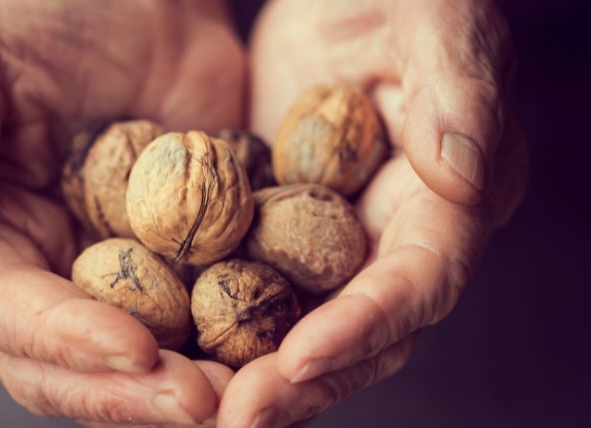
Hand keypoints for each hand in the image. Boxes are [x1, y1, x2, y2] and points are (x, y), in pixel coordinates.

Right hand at [0, 0, 244, 424]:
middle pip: (77, 367)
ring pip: (146, 365)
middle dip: (133, 394)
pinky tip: (278, 355)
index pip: (15, 316)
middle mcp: (53, 277)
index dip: (69, 341)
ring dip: (191, 389)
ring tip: (245, 397)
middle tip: (201, 404)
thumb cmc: (49, 20)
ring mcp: (125, 279)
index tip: (136, 351)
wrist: (149, 10)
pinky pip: (209, 321)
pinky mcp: (187, 268)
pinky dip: (240, 348)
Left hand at [217, 0, 527, 425]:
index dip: (366, 325)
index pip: (418, 281)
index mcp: (449, 200)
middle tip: (239, 416)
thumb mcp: (435, 22)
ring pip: (303, 325)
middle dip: (303, 379)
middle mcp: (394, 236)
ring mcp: (336, 240)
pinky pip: (255, 288)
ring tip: (201, 407)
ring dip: (255, 373)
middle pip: (362, 332)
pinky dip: (221, 324)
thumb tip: (458, 172)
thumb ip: (458, 90)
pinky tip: (173, 347)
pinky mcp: (282, 228)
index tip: (303, 357)